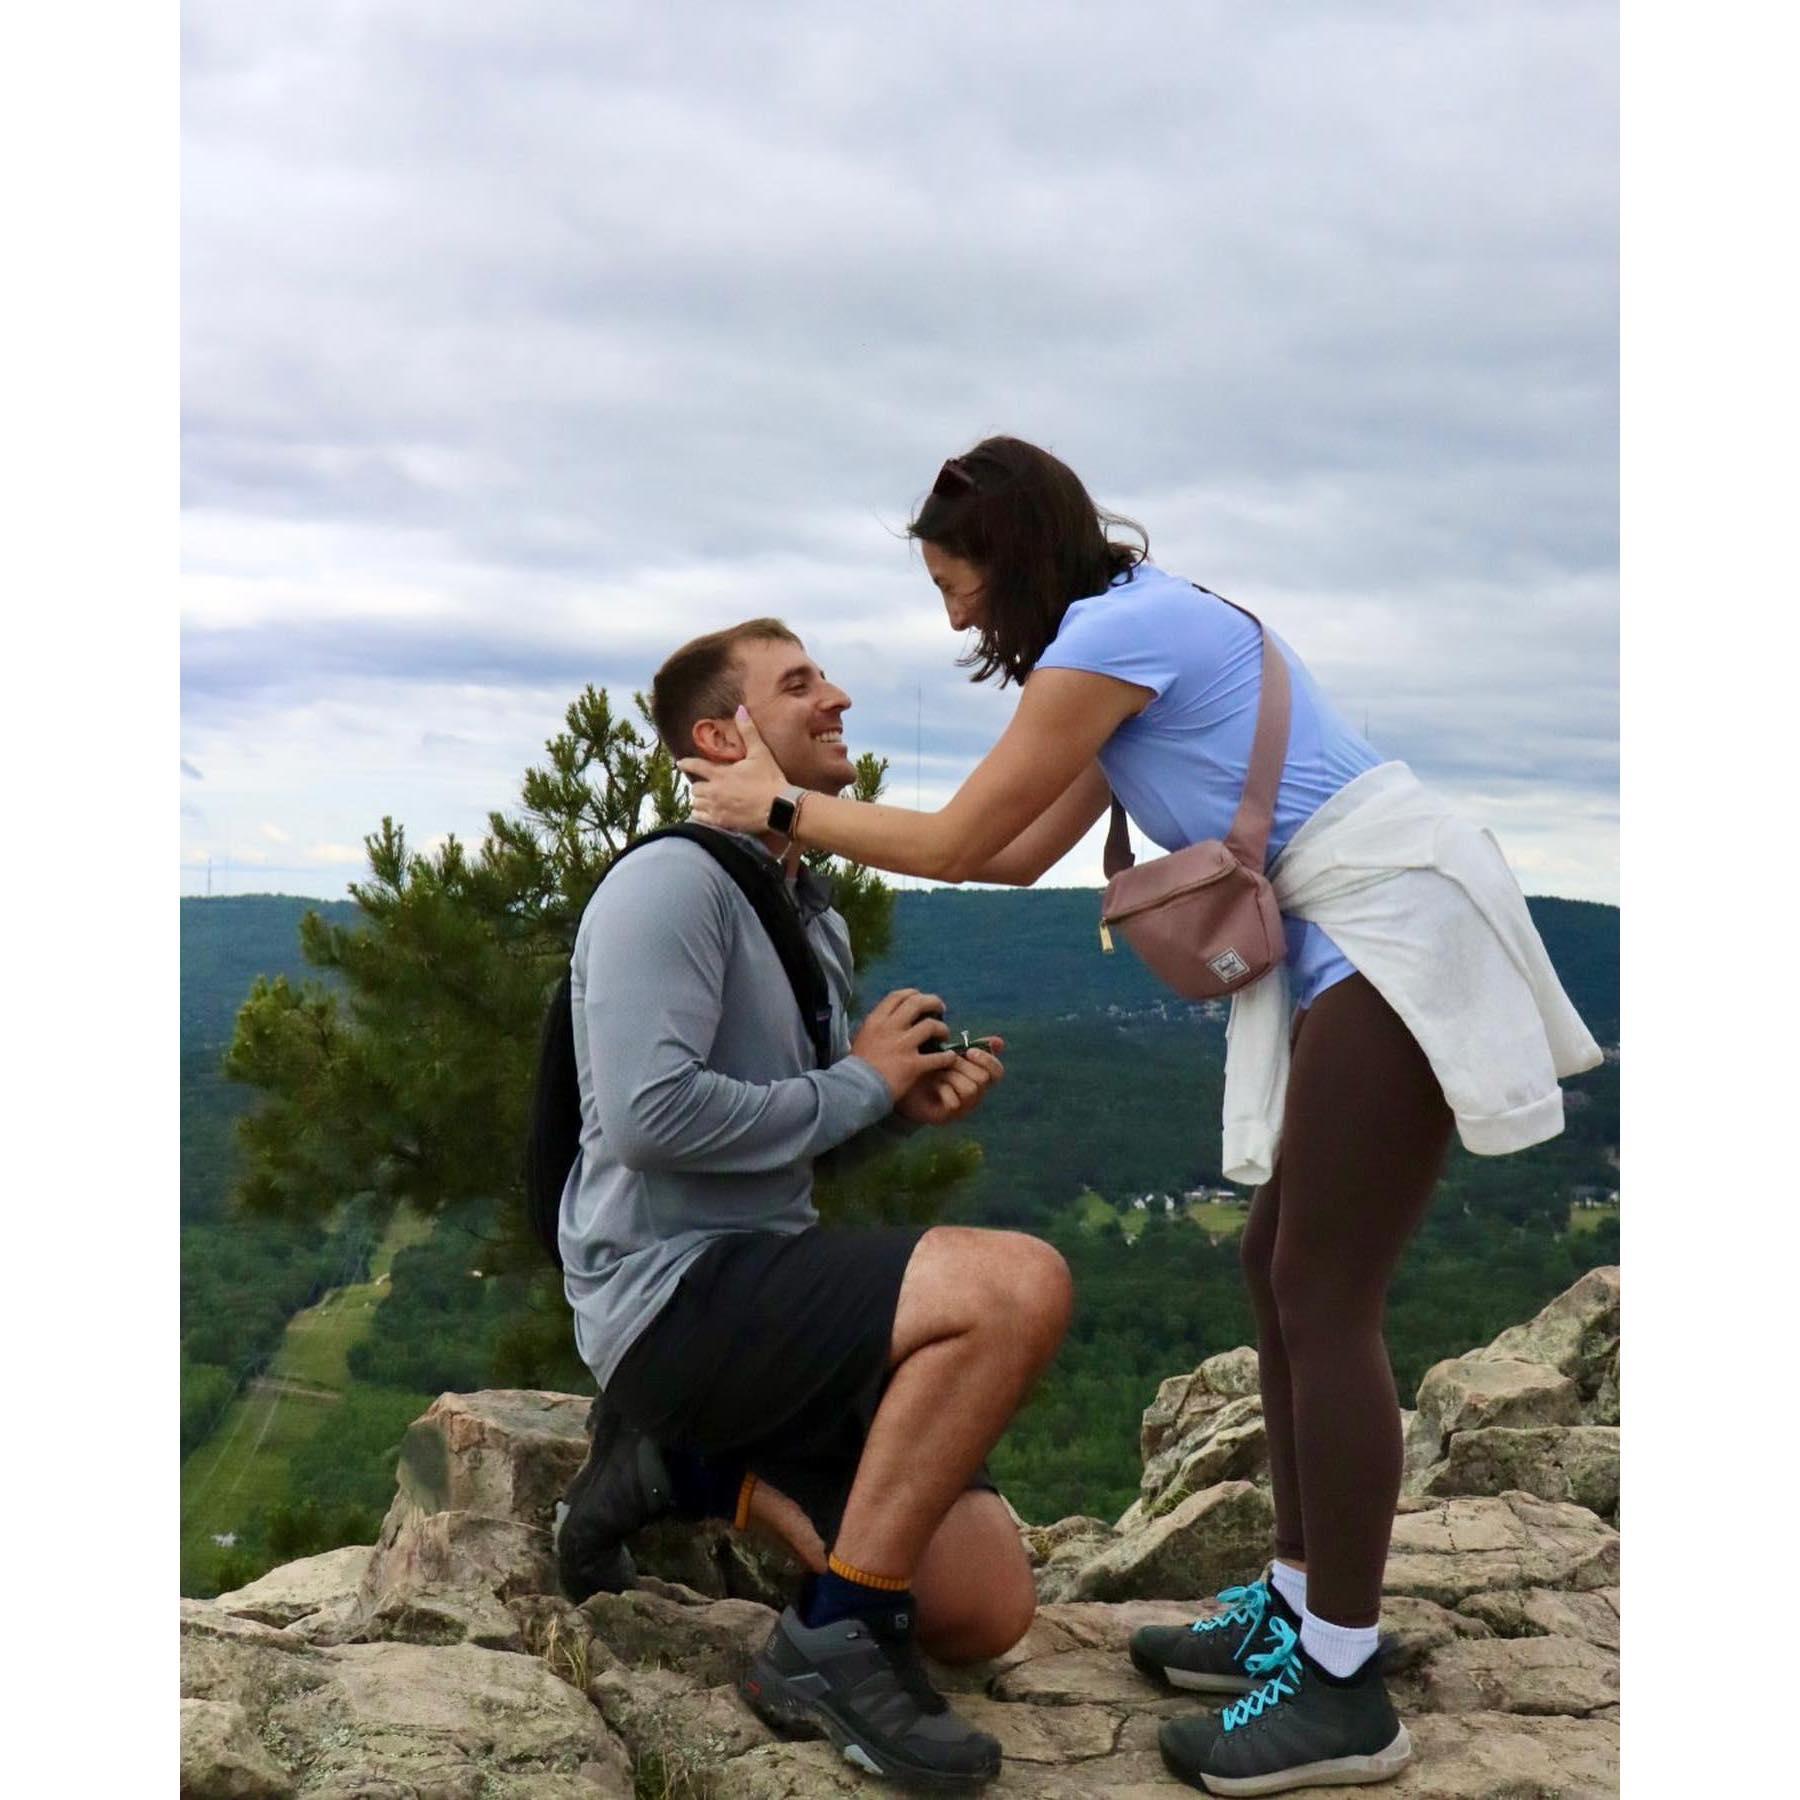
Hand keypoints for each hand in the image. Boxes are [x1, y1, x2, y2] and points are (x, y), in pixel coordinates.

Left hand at [677, 707, 790, 834]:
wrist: (779, 808)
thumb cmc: (770, 779)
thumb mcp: (760, 753)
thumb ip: (748, 731)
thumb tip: (740, 710)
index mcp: (720, 773)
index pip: (696, 766)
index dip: (686, 764)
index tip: (680, 763)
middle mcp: (714, 791)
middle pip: (695, 788)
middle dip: (698, 785)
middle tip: (703, 784)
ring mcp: (716, 808)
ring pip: (696, 803)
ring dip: (699, 800)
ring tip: (704, 799)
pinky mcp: (721, 822)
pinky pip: (701, 818)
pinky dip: (701, 814)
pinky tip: (705, 813)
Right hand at [850, 989, 960, 1100]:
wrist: (856, 1089)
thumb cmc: (857, 1066)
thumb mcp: (862, 1037)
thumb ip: (877, 1027)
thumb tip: (890, 1019)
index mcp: (876, 1020)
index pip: (898, 996)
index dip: (913, 994)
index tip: (921, 998)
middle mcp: (891, 1028)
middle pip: (918, 1004)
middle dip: (933, 1003)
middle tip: (940, 1010)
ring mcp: (903, 1046)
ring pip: (931, 1026)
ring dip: (942, 1029)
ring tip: (944, 1035)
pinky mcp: (914, 1065)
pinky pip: (938, 1057)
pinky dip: (947, 1057)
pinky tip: (950, 1058)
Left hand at [896, 1040, 1005, 1126]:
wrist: (899, 1082)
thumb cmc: (925, 1066)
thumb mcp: (948, 1053)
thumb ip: (972, 1046)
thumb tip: (999, 1041)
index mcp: (978, 1078)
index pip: (997, 1072)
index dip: (988, 1060)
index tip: (970, 1051)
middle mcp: (975, 1094)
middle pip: (984, 1079)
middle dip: (963, 1066)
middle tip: (947, 1061)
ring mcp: (962, 1107)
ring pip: (971, 1089)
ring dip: (952, 1077)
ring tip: (938, 1072)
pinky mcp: (948, 1116)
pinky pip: (954, 1102)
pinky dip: (943, 1090)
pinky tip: (933, 1086)